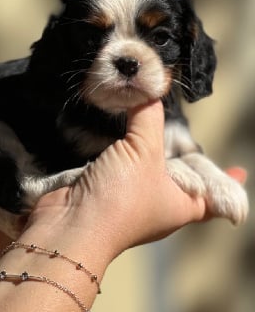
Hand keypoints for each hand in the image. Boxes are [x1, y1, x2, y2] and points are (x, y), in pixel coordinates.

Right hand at [25, 101, 245, 262]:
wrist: (72, 222)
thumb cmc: (120, 198)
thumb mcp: (144, 153)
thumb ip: (148, 117)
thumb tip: (149, 88)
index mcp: (181, 204)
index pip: (214, 194)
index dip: (227, 182)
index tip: (239, 171)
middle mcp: (157, 203)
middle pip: (180, 177)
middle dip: (186, 160)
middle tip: (192, 140)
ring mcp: (128, 197)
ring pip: (147, 169)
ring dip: (150, 151)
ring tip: (155, 130)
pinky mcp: (104, 188)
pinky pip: (120, 166)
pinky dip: (123, 150)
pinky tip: (120, 139)